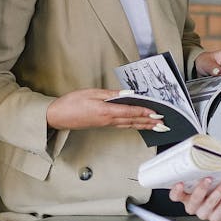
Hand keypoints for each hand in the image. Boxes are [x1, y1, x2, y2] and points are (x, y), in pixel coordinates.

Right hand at [45, 88, 165, 130]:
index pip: (130, 112)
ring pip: (129, 125)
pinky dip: (134, 125)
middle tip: (164, 124)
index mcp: (106, 111)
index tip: (157, 113)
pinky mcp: (103, 125)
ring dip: (144, 125)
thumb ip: (111, 94)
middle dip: (150, 122)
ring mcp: (106, 124)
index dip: (145, 112)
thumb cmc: (71, 103)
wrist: (57, 117)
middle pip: (133, 121)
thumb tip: (127, 94)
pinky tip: (138, 125)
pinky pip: (123, 126)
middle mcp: (108, 120)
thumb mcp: (91, 93)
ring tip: (156, 127)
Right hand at [168, 177, 220, 220]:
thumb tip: (206, 157)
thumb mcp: (202, 180)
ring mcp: (203, 213)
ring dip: (218, 192)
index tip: (180, 183)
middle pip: (194, 200)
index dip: (176, 191)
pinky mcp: (215, 217)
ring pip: (209, 204)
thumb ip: (199, 174)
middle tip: (209, 179)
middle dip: (202, 189)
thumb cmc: (210, 188)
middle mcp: (193, 206)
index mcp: (185, 196)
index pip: (175, 196)